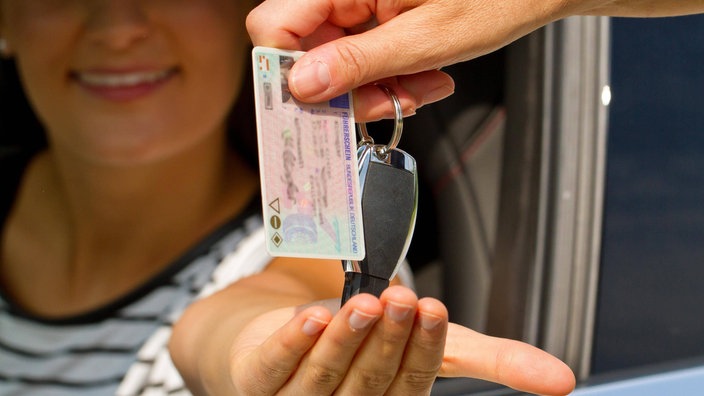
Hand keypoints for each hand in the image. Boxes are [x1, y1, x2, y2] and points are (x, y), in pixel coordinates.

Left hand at [229, 286, 574, 394]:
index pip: (412, 385)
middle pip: (371, 382)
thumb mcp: (432, 346)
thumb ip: (492, 360)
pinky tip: (310, 319)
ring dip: (347, 341)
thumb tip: (563, 379)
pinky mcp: (258, 381)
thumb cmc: (368, 341)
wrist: (294, 330)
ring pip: (325, 377)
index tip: (433, 310)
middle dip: (388, 342)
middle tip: (403, 301)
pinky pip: (276, 366)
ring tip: (367, 303)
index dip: (423, 349)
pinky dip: (293, 344)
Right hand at [246, 0, 571, 120]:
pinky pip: (360, 59)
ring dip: (374, 88)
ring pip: (334, 63)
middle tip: (385, 102)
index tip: (318, 104)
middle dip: (345, 89)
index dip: (289, 71)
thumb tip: (302, 86)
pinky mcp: (373, 19)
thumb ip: (359, 63)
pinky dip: (388, 78)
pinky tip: (421, 76)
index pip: (274, 26)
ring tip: (419, 87)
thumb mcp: (427, 39)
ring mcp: (358, 5)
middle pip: (304, 52)